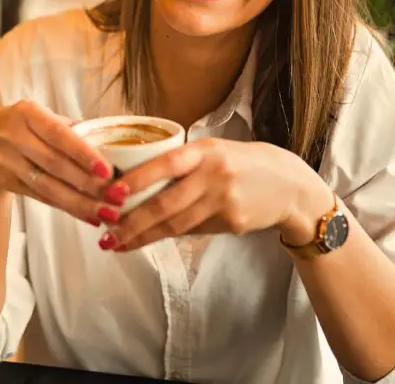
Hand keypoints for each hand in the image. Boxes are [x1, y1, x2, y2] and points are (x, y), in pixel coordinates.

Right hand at [0, 101, 114, 225]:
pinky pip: (41, 198)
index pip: (58, 134)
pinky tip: (88, 215)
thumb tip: (112, 145)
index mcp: (27, 113)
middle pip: (55, 164)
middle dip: (89, 184)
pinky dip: (67, 208)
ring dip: (80, 203)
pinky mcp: (6, 182)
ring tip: (106, 213)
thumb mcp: (41, 116)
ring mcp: (6, 161)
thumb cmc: (25, 126)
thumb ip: (71, 128)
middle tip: (117, 198)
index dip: (83, 153)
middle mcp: (13, 136)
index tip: (107, 171)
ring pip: (48, 186)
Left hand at [98, 137, 332, 250]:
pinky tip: (147, 240)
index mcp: (204, 151)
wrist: (289, 185)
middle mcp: (214, 174)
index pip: (164, 164)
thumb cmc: (239, 164)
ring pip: (175, 224)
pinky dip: (167, 236)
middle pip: (165, 204)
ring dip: (143, 236)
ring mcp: (224, 201)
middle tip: (105, 234)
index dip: (136, 181)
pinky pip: (192, 231)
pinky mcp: (232, 223)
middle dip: (131, 222)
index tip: (110, 194)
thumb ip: (181, 164)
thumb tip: (135, 187)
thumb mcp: (213, 151)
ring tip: (117, 243)